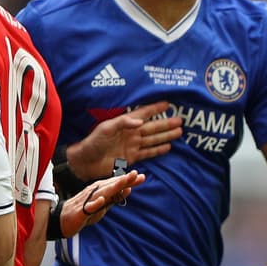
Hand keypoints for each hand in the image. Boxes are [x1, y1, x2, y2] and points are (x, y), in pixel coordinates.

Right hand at [58, 170, 144, 237]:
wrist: (62, 220)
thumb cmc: (84, 211)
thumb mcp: (103, 205)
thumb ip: (115, 198)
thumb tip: (129, 189)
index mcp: (100, 190)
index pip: (116, 184)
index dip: (129, 180)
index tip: (142, 176)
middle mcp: (94, 192)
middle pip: (111, 186)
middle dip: (124, 180)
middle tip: (137, 174)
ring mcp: (87, 201)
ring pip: (101, 193)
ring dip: (113, 188)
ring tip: (124, 183)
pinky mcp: (80, 211)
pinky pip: (87, 207)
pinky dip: (94, 203)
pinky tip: (102, 199)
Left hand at [64, 101, 181, 179]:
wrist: (86, 162)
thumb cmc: (93, 142)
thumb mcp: (106, 128)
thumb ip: (123, 122)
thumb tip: (141, 122)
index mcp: (125, 123)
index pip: (144, 114)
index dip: (155, 109)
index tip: (168, 104)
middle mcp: (131, 133)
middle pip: (153, 127)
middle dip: (166, 123)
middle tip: (180, 120)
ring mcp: (133, 146)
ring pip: (154, 139)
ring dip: (166, 136)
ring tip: (179, 132)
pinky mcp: (132, 158)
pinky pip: (149, 152)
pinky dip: (158, 150)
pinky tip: (168, 147)